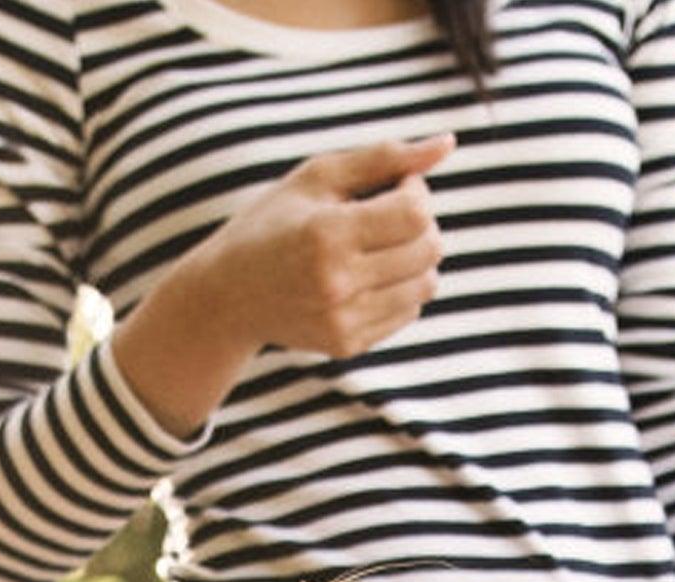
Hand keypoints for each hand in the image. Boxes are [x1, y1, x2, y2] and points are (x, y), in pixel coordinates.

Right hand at [190, 134, 451, 362]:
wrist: (226, 298)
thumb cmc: (273, 224)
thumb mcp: (318, 176)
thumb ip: (384, 158)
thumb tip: (448, 143)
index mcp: (327, 234)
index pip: (416, 211)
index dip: (416, 191)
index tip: (394, 187)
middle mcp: (336, 283)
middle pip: (428, 247)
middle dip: (420, 224)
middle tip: (387, 216)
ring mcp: (341, 320)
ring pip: (426, 283)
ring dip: (415, 258)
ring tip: (380, 247)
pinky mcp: (346, 344)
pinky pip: (408, 311)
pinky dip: (400, 289)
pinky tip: (368, 277)